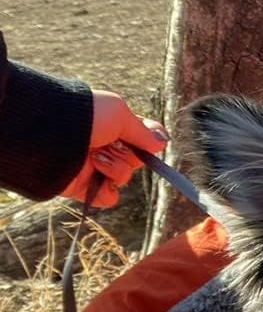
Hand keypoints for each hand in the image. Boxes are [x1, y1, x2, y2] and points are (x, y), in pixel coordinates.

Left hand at [62, 91, 168, 207]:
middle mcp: (103, 146)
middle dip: (128, 152)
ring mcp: (94, 168)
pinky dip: (107, 189)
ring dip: (115, 167)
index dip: (149, 139)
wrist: (50, 134)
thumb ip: (142, 130)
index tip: (152, 139)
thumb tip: (163, 142)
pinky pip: (110, 197)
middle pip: (136, 159)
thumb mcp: (118, 113)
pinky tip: (96, 175)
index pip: (140, 137)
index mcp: (110, 126)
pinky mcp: (85, 188)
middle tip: (110, 143)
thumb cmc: (83, 116)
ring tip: (94, 156)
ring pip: (124, 177)